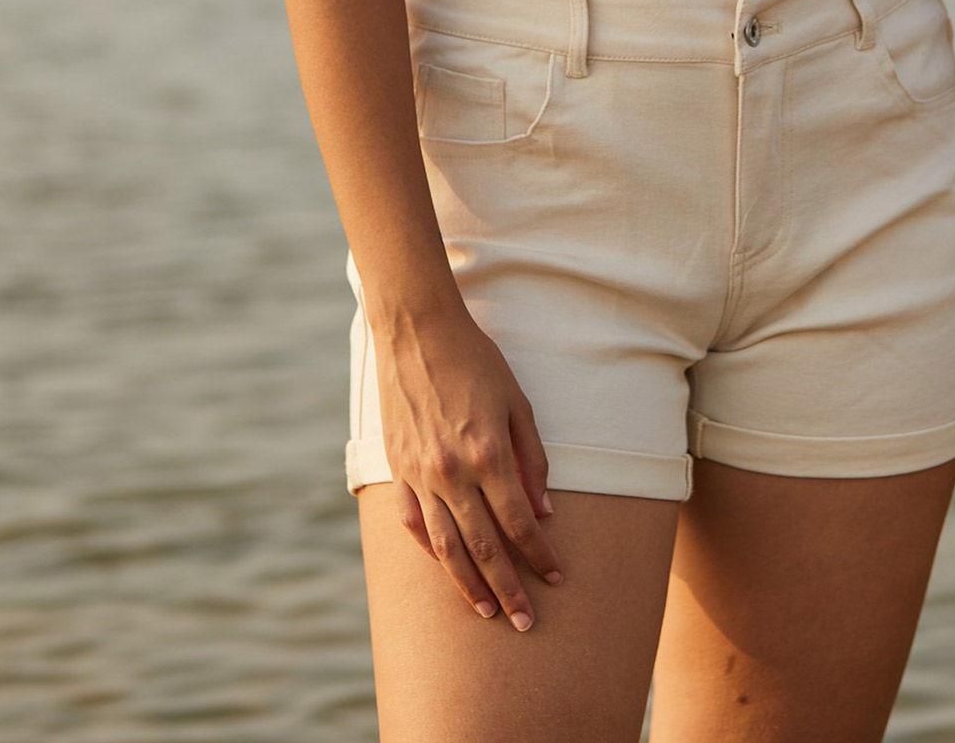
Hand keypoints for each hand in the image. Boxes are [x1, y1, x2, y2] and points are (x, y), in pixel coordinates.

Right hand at [372, 306, 564, 627]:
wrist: (418, 331)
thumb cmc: (476, 360)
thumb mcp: (518, 401)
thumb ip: (532, 457)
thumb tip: (543, 510)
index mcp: (489, 453)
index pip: (519, 522)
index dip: (539, 555)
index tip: (555, 579)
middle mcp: (453, 472)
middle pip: (484, 546)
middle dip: (508, 588)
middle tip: (525, 623)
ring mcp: (421, 474)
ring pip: (446, 546)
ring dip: (468, 584)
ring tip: (488, 611)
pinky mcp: (399, 469)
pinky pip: (414, 522)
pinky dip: (431, 550)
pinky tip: (446, 568)